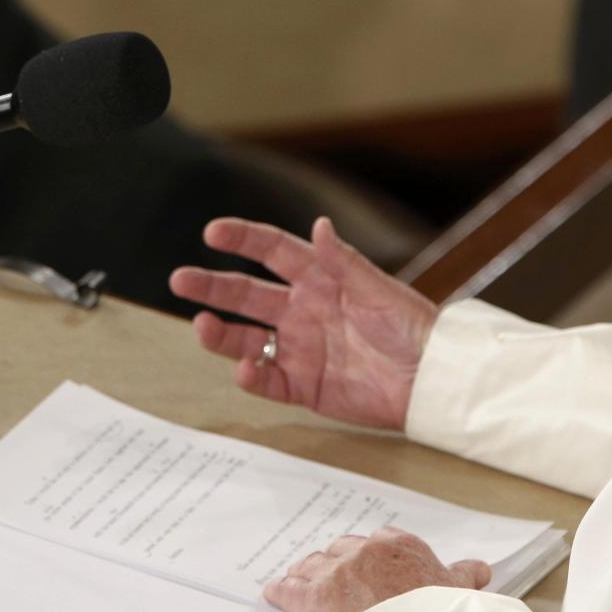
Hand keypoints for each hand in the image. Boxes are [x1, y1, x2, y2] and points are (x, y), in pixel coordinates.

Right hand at [169, 217, 438, 429]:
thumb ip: (343, 261)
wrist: (431, 380)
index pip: (272, 252)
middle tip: (180, 280)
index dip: (242, 239)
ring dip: (220, 333)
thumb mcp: (377, 290)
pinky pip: (267, 381)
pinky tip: (243, 369)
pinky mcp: (305, 386)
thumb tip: (318, 225)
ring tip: (200, 325)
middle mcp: (303, 311)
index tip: (212, 232)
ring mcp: (300, 349)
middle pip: (246, 294)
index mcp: (320, 279)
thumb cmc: (412, 327)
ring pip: (246, 339)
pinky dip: (251, 377)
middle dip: (212, 286)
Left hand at [264, 526, 491, 611]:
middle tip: (331, 574)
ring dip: (305, 573)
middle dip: (335, 562)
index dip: (368, 554)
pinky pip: (288, 589)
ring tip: (299, 578)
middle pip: (340, 550)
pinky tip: (274, 592)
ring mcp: (335, 573)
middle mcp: (363, 552)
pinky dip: (279, 590)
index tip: (366, 563)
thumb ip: (463, 574)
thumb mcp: (456, 591)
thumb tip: (480, 569)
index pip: (377, 540)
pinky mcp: (313, 599)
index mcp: (397, 546)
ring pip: (312, 566)